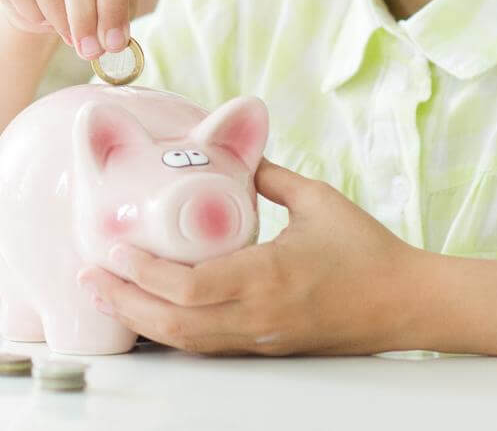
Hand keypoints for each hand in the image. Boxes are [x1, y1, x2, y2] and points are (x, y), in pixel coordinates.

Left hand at [76, 160, 423, 355]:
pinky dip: (170, 333)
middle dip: (124, 302)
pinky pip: (208, 348)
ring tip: (105, 294)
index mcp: (269, 277)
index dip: (144, 273)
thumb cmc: (368, 251)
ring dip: (140, 322)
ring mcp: (261, 339)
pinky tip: (147, 315)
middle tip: (88, 275)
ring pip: (187, 343)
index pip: (192, 287)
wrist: (409, 304)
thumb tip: (234, 150)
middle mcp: (259, 316)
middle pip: (175, 324)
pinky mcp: (266, 348)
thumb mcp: (317, 200)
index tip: (112, 249)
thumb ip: (268, 175)